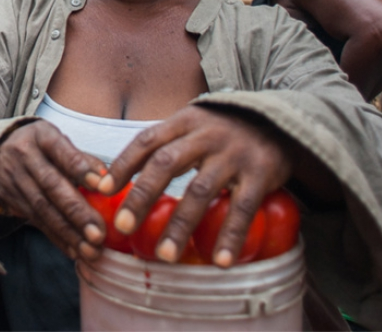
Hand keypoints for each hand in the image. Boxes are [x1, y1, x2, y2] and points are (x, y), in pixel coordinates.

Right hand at [0, 120, 113, 263]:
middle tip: (98, 233)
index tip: (102, 186)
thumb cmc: (38, 146)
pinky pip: (36, 222)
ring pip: (43, 209)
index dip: (80, 169)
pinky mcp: (11, 202)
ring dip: (68, 233)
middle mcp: (24, 158)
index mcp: (41, 137)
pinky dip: (57, 239)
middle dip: (76, 212)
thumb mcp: (56, 140)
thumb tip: (107, 179)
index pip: (61, 151)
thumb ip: (81, 158)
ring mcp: (15, 181)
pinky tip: (74, 252)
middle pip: (51, 186)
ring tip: (91, 250)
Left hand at [107, 106, 293, 266]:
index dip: (122, 165)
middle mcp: (205, 136)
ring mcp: (233, 154)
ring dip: (180, 225)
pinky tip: (219, 260)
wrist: (281, 121)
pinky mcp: (261, 174)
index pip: (146, 141)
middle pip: (166, 164)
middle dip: (141, 197)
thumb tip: (118, 180)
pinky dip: (230, 235)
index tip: (101, 190)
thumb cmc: (224, 132)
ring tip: (164, 255)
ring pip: (200, 190)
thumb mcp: (193, 127)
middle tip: (123, 227)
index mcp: (184, 122)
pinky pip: (242, 208)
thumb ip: (164, 147)